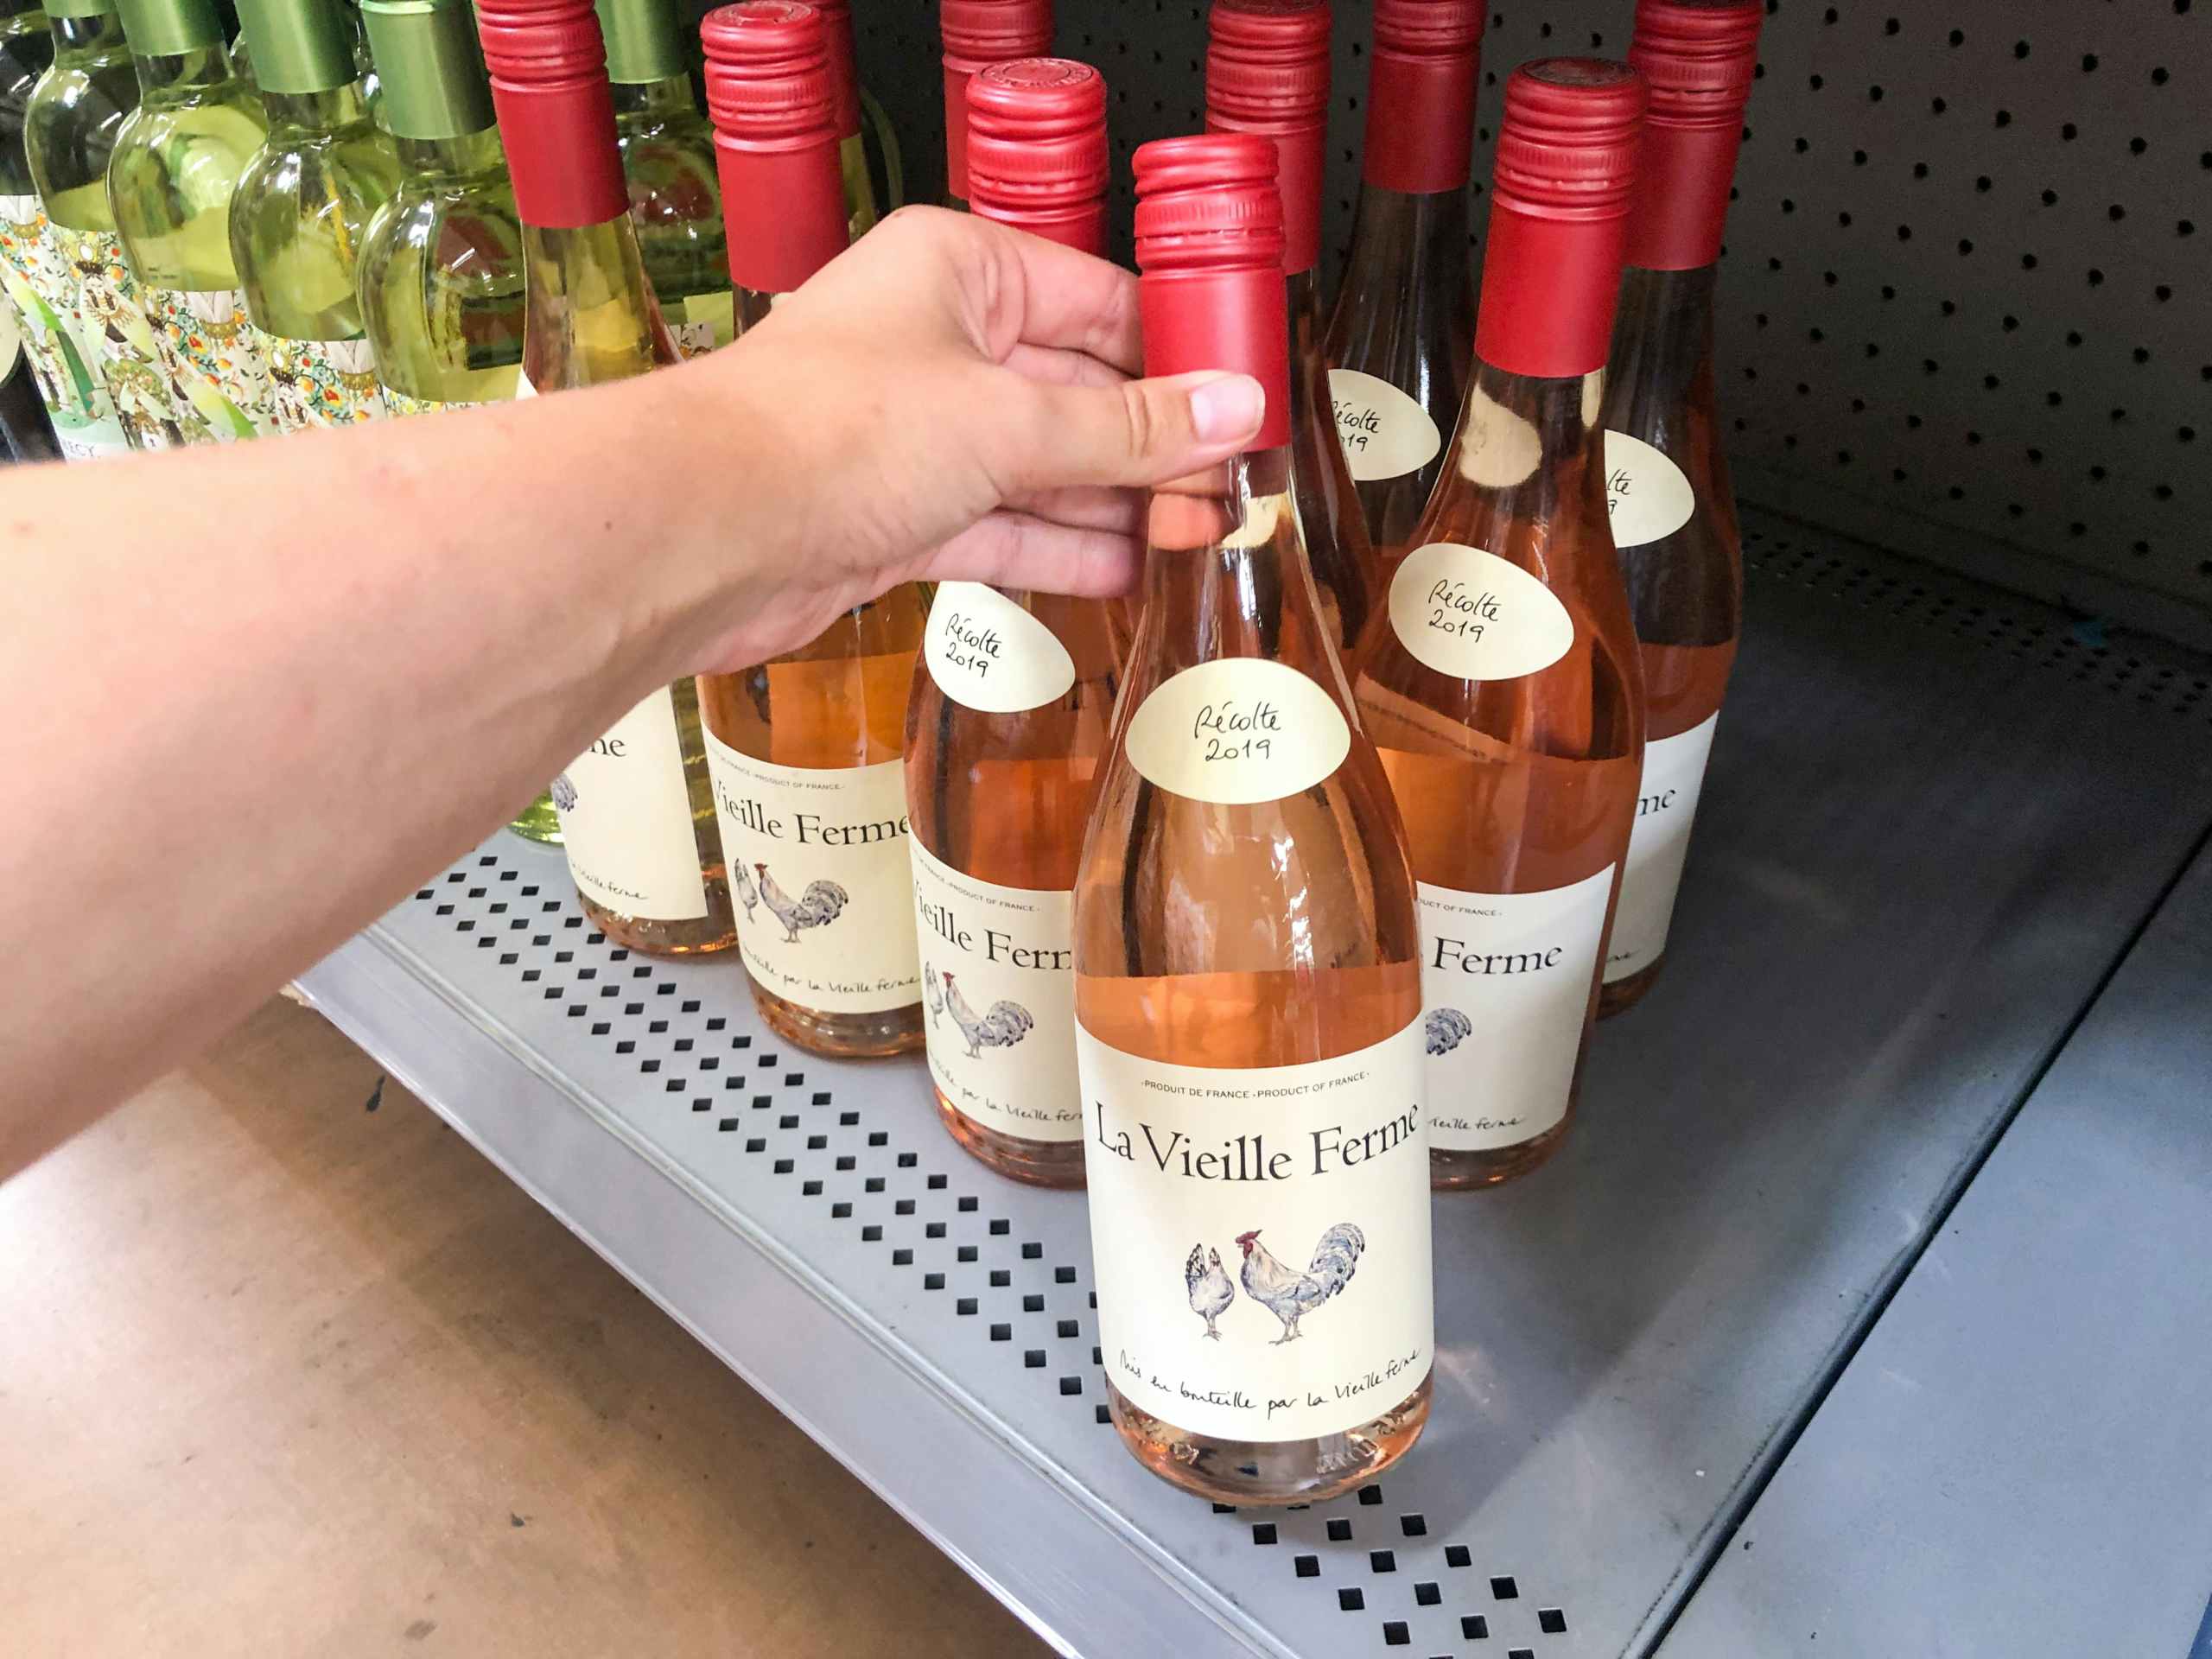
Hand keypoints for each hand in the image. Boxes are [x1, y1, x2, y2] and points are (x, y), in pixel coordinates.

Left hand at [675, 206, 1266, 669]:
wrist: (705, 531)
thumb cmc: (825, 431)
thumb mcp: (1009, 421)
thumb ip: (1128, 430)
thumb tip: (1228, 411)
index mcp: (959, 271)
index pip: (1098, 303)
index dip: (1176, 356)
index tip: (1241, 401)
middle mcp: (936, 343)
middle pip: (1075, 392)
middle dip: (1154, 446)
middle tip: (1233, 489)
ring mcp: (915, 434)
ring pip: (1042, 468)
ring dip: (1119, 506)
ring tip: (1203, 537)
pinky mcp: (897, 515)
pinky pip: (1002, 527)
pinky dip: (1061, 549)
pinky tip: (1128, 569)